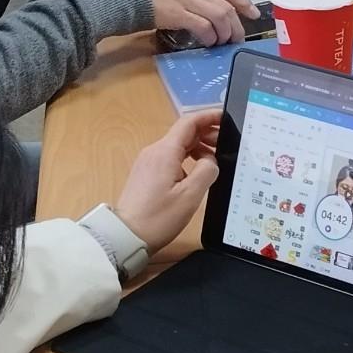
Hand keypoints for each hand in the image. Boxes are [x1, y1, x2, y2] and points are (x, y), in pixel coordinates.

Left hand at [114, 108, 221, 252]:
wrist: (125, 236)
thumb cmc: (159, 217)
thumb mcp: (190, 196)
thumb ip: (207, 171)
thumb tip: (211, 161)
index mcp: (165, 152)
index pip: (189, 122)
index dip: (209, 116)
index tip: (227, 118)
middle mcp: (154, 151)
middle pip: (184, 133)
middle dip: (207, 134)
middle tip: (227, 144)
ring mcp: (147, 162)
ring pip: (177, 146)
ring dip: (198, 147)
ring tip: (215, 161)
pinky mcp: (145, 174)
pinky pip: (170, 157)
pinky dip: (187, 159)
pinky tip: (196, 174)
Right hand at [139, 0, 258, 46]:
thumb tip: (203, 10)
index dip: (243, 1)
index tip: (254, 13)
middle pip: (226, 6)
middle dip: (236, 24)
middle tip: (236, 38)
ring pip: (219, 16)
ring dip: (224, 33)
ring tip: (221, 42)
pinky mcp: (178, 13)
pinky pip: (204, 26)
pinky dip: (210, 36)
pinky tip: (208, 43)